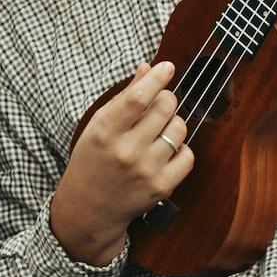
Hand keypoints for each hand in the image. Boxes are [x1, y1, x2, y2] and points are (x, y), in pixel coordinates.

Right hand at [53, 61, 193, 265]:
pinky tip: (165, 152)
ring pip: (180, 128)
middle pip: (165, 108)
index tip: (167, 67)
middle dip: (167, 99)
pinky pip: (188, 155)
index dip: (157, 78)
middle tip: (160, 103)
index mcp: (104, 132)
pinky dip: (181, 148)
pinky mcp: (162, 186)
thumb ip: (124, 98)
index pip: (138, 97)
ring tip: (159, 131)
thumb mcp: (97, 127)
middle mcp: (126, 151)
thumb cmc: (92, 162)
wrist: (88, 209)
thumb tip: (147, 68)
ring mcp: (146, 170)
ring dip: (174, 123)